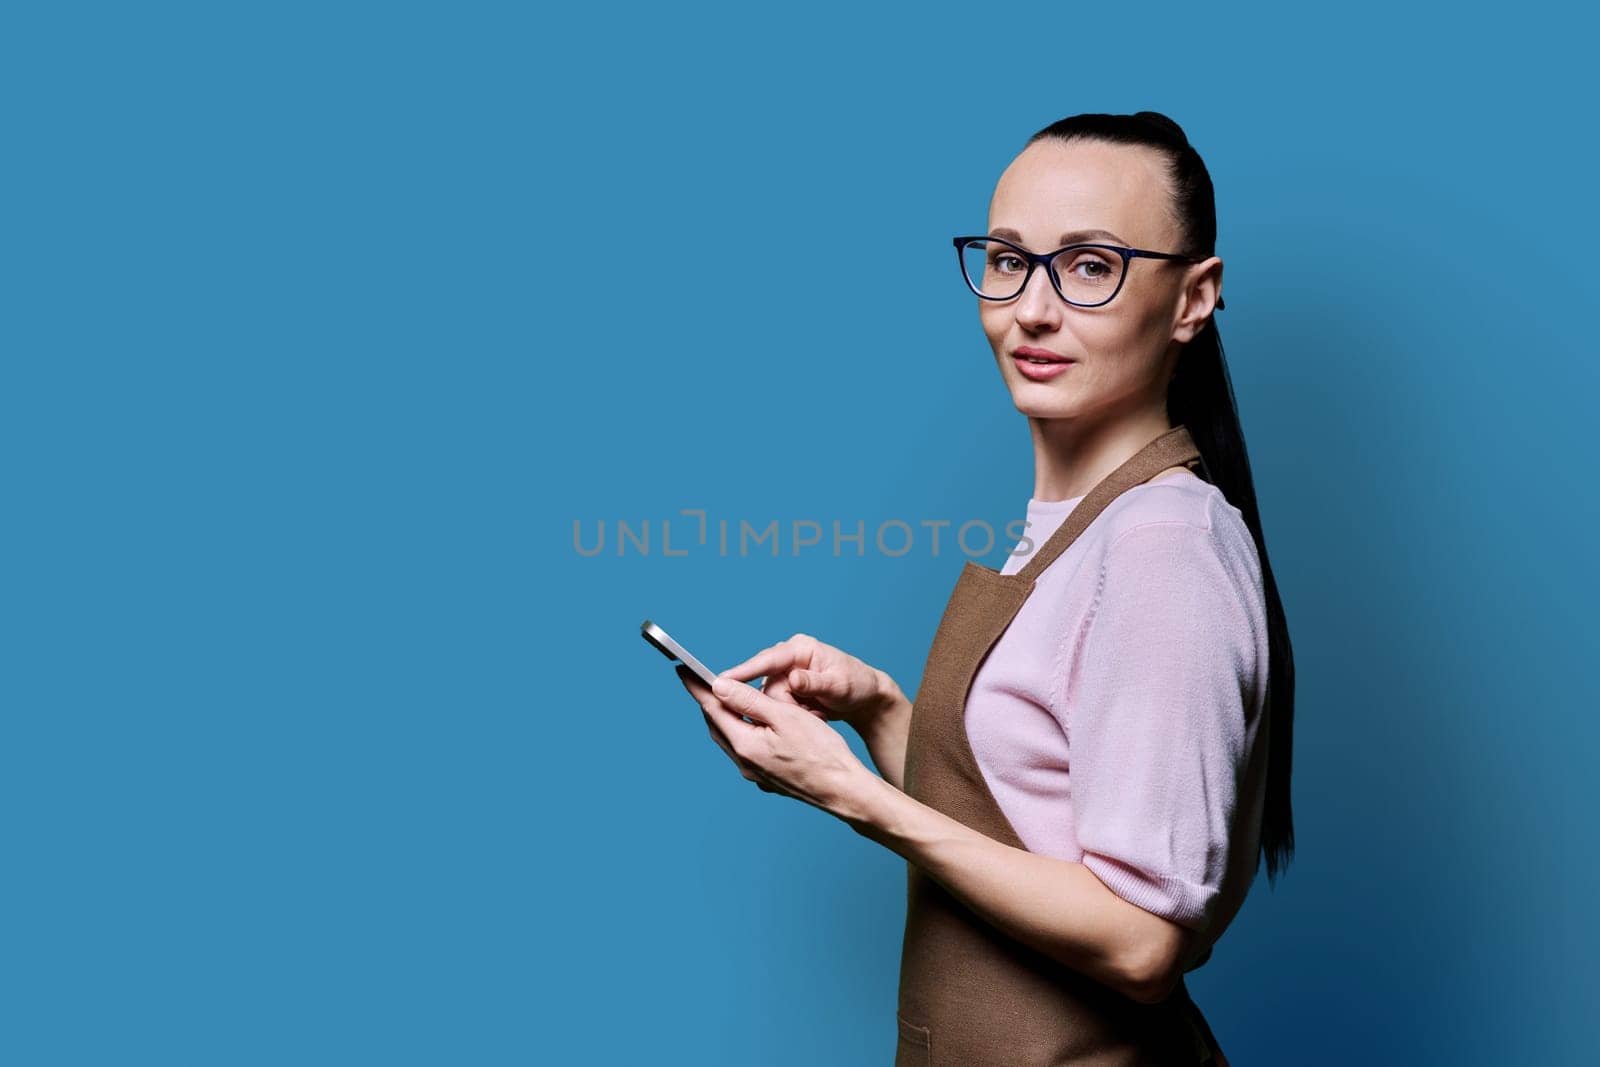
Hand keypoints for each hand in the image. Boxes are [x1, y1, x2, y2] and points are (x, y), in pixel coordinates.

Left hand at [677, 664, 875, 819]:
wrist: (843, 790)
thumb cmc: (821, 751)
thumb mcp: (785, 716)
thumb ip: (749, 700)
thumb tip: (718, 686)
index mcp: (745, 745)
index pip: (712, 709)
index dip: (696, 687)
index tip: (682, 670)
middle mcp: (744, 763)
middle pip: (717, 726)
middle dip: (709, 702)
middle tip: (702, 681)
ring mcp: (755, 774)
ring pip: (730, 739)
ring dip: (726, 717)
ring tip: (725, 698)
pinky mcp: (767, 778)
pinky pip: (746, 751)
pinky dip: (743, 732)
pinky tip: (752, 725)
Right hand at [718, 633, 896, 734]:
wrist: (866, 696)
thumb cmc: (856, 685)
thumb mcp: (838, 685)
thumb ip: (814, 683)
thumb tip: (793, 680)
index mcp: (800, 648)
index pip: (766, 660)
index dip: (742, 671)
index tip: (719, 682)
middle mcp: (788, 658)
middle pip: (764, 685)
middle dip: (780, 705)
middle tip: (807, 714)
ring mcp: (785, 674)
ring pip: (768, 699)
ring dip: (788, 712)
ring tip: (816, 715)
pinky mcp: (785, 689)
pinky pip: (775, 706)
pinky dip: (790, 715)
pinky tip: (811, 716)